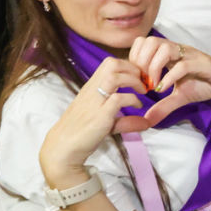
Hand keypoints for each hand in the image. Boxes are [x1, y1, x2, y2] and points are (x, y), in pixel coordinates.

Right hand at [38, 60, 158, 183]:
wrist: (63, 148)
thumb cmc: (81, 133)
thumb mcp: (105, 122)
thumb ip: (125, 120)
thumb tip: (147, 122)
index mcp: (91, 88)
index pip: (109, 64)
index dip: (128, 66)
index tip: (139, 78)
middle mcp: (92, 90)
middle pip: (112, 63)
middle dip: (133, 68)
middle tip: (142, 81)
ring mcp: (95, 102)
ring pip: (114, 76)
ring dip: (133, 80)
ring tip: (142, 91)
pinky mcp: (100, 115)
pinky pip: (118, 98)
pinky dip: (132, 99)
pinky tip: (137, 106)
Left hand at [125, 36, 210, 125]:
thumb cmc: (206, 84)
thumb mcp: (180, 97)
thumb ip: (163, 106)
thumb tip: (146, 121)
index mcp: (169, 53)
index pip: (143, 43)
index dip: (135, 59)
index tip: (137, 80)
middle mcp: (177, 49)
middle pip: (149, 42)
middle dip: (141, 63)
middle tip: (143, 83)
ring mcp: (189, 55)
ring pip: (163, 48)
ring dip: (153, 68)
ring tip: (153, 86)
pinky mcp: (201, 63)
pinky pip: (181, 65)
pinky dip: (169, 77)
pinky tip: (164, 90)